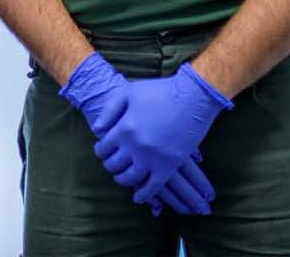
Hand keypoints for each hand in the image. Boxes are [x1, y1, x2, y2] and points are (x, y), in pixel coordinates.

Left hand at [61, 53, 215, 216]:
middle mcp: (136, 146)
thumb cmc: (159, 91)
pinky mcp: (170, 165)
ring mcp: (153, 158)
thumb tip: (97, 129)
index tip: (103, 151)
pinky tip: (138, 197)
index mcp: (124, 128)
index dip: (100, 151)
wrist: (192, 97)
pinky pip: (154, 187)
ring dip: (123, 180)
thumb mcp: (128, 93)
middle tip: (112, 163)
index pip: (104, 148)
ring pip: (131, 178)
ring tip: (122, 176)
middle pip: (114, 165)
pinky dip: (144, 195)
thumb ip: (109, 111)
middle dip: (110, 165)